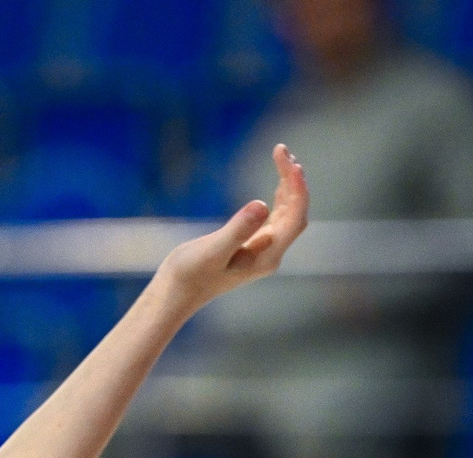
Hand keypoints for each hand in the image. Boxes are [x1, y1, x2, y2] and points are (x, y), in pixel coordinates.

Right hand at [156, 145, 309, 313]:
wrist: (175, 293)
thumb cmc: (189, 274)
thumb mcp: (211, 250)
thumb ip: (238, 229)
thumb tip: (262, 204)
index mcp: (266, 257)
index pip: (294, 219)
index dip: (297, 190)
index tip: (291, 164)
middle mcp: (270, 255)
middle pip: (294, 213)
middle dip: (293, 181)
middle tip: (281, 149)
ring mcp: (262, 251)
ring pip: (287, 214)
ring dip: (289, 186)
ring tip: (284, 156)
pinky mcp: (252, 246)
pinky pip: (276, 217)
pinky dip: (280, 196)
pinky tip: (280, 181)